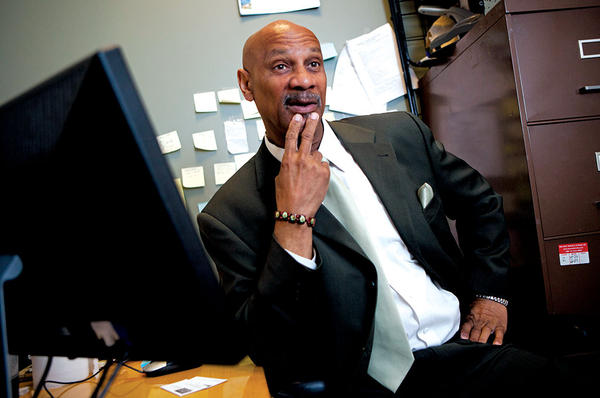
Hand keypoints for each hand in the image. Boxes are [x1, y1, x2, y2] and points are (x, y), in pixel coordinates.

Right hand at [273, 113, 329, 257]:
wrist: (296, 211)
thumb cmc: (286, 197)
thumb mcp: (280, 177)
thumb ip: (289, 164)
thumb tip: (295, 159)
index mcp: (288, 159)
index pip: (292, 137)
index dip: (295, 125)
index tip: (298, 117)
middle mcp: (302, 160)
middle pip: (308, 136)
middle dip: (312, 123)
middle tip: (314, 115)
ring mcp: (314, 166)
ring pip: (318, 155)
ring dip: (315, 162)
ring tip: (309, 176)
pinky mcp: (325, 173)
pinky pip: (324, 166)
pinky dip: (321, 172)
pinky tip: (315, 181)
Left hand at [460, 298, 507, 344]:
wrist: (492, 298)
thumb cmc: (479, 306)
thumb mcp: (469, 310)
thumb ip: (466, 320)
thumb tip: (460, 331)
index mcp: (472, 318)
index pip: (467, 326)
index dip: (465, 332)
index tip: (463, 338)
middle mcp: (481, 322)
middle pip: (475, 333)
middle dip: (473, 341)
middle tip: (471, 348)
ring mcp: (491, 324)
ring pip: (485, 334)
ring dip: (482, 341)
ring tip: (480, 348)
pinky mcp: (500, 326)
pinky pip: (499, 334)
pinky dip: (498, 340)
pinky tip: (496, 344)